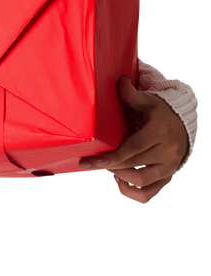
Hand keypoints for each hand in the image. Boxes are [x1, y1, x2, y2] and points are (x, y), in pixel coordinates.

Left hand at [78, 76, 189, 205]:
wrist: (183, 127)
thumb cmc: (160, 113)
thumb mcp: (148, 102)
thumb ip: (131, 95)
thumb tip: (119, 81)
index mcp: (160, 133)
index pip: (134, 149)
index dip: (113, 157)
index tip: (93, 161)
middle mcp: (168, 153)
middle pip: (135, 166)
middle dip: (110, 166)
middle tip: (91, 163)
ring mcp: (170, 168)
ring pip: (142, 182)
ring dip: (120, 177)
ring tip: (106, 168)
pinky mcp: (169, 178)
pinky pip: (150, 194)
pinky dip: (133, 193)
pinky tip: (119, 183)